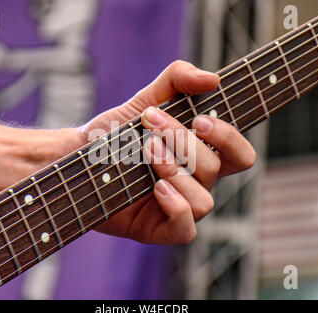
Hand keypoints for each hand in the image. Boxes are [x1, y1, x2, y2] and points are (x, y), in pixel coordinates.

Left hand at [75, 60, 255, 244]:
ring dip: (175, 169)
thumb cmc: (116, 133)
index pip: (239, 155)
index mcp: (200, 156)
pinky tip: (156, 187)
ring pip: (203, 200)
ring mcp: (179, 207)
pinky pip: (186, 229)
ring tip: (147, 150)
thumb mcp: (146, 99)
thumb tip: (212, 79)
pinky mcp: (159, 229)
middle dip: (182, 140)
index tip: (199, 118)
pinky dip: (176, 206)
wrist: (78, 157)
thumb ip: (178, 80)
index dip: (229, 138)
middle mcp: (195, 183)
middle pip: (214, 168)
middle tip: (150, 121)